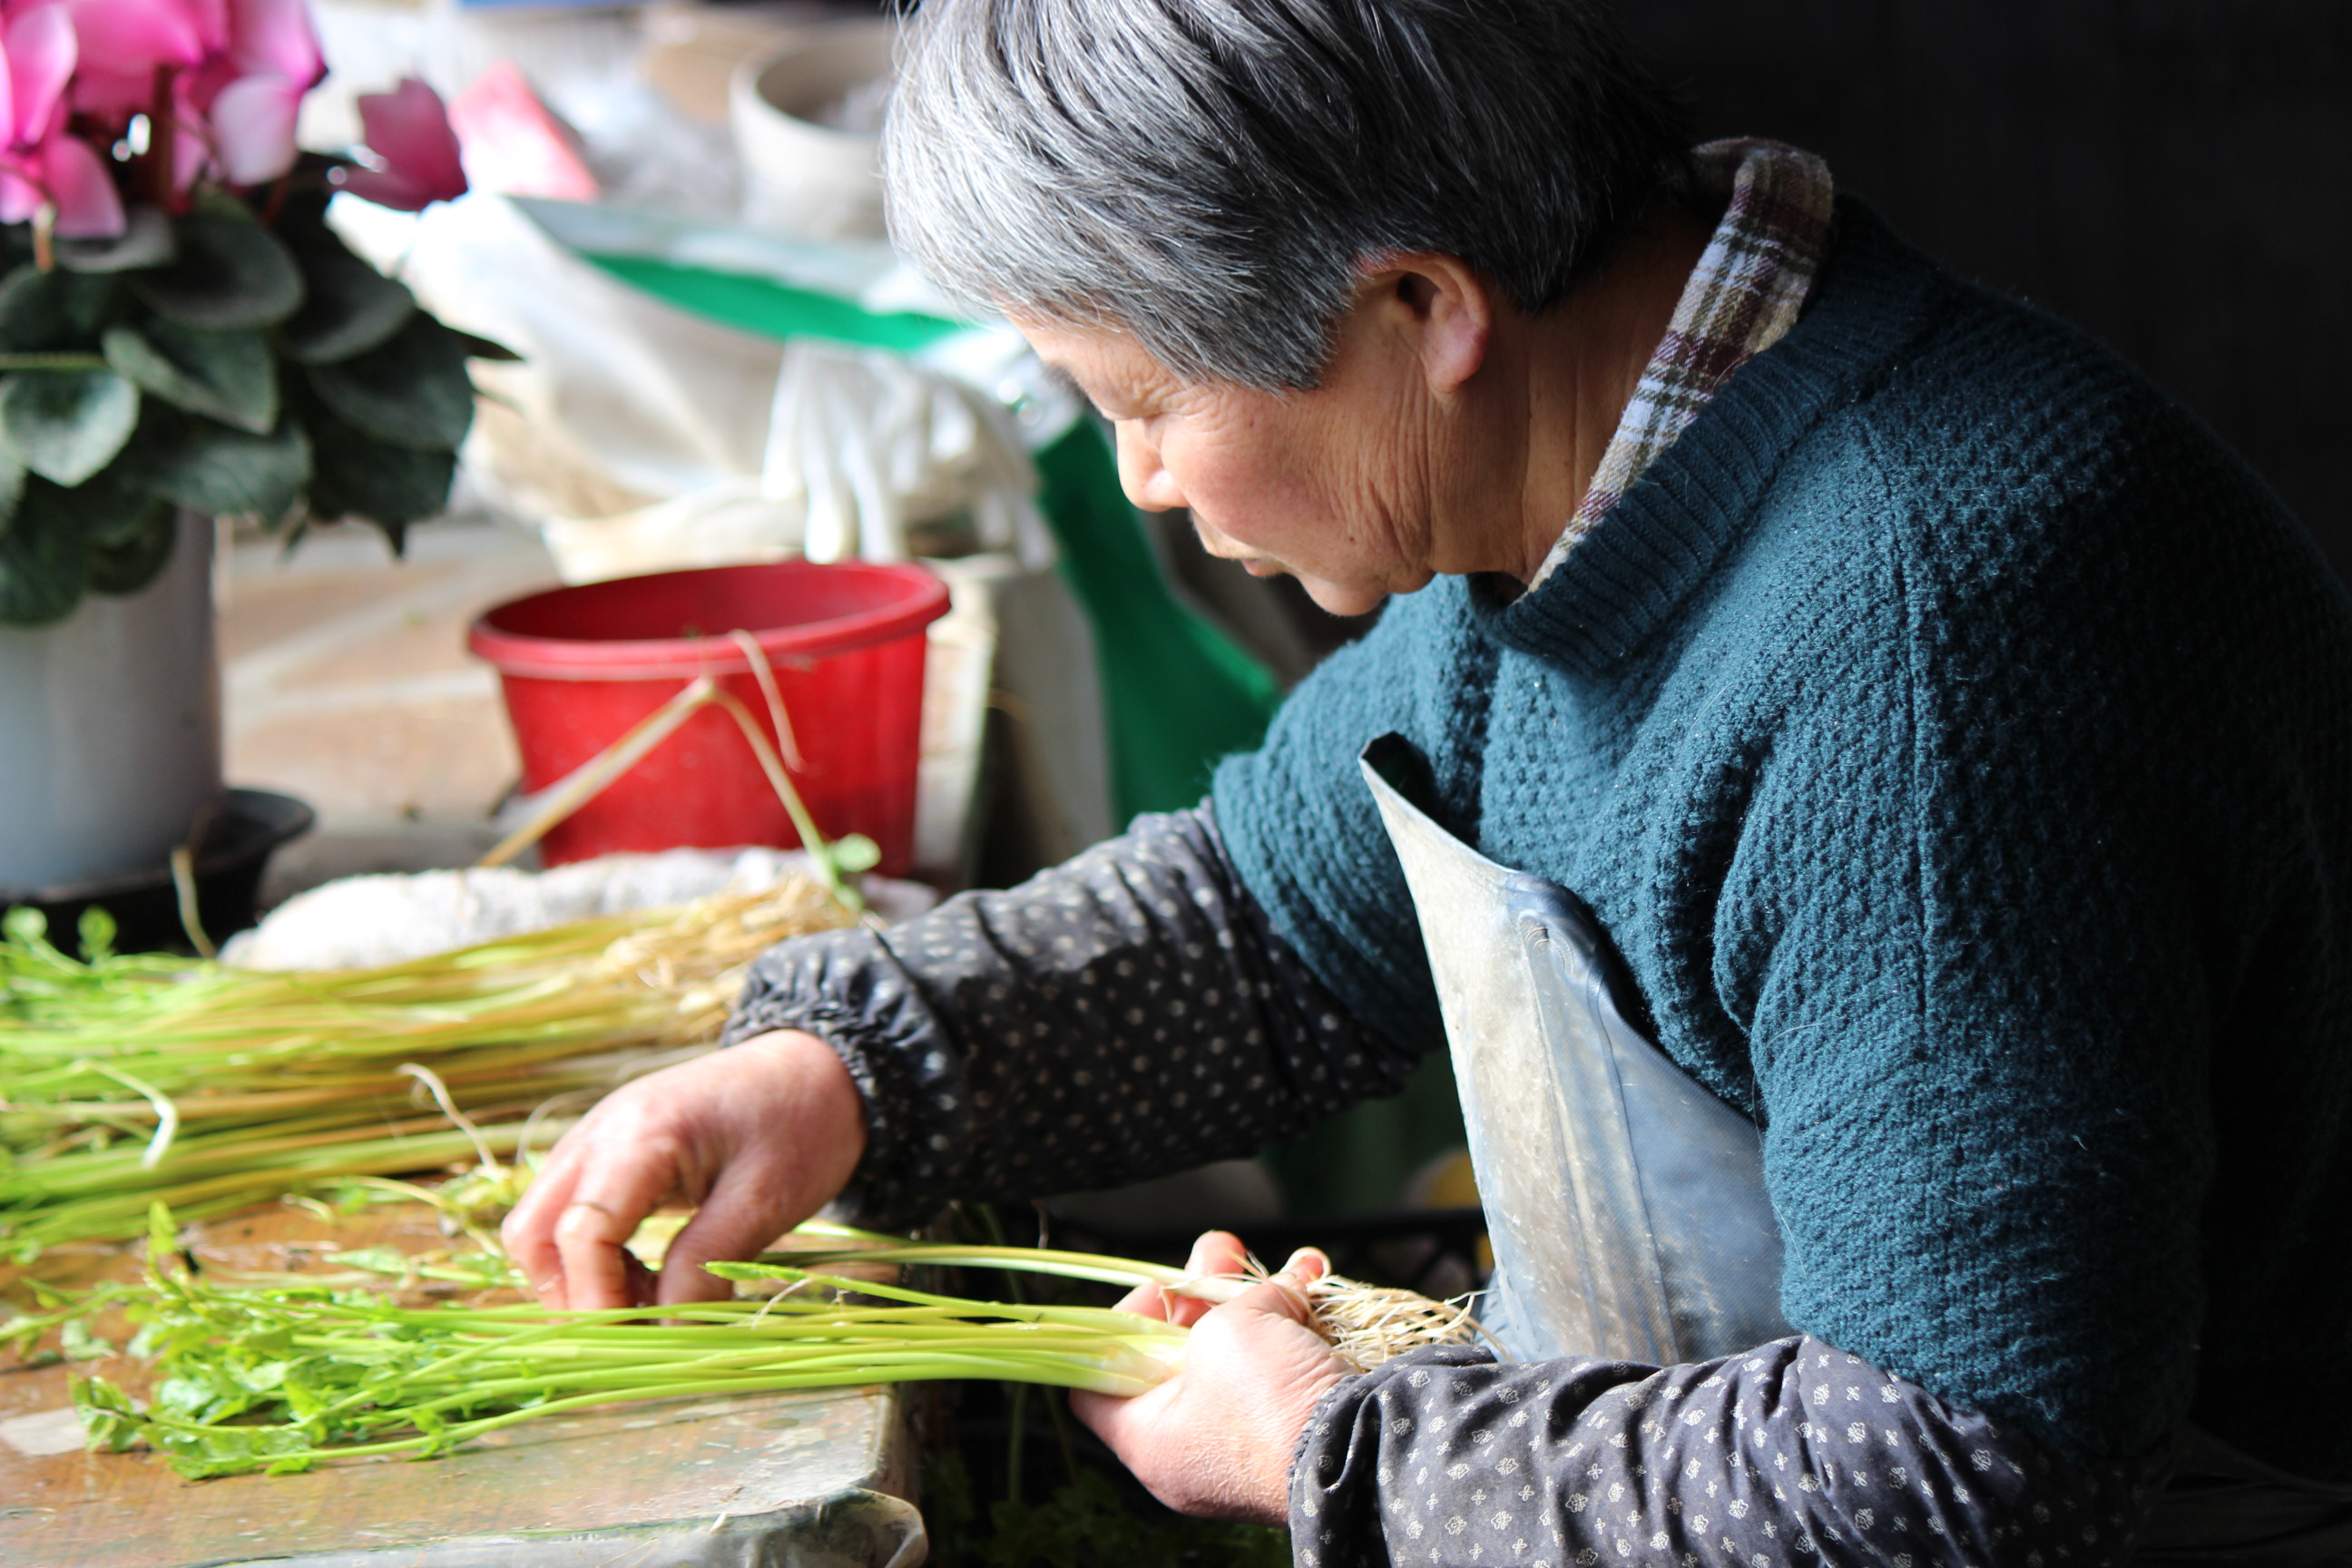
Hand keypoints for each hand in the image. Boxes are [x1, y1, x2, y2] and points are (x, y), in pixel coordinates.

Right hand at [500, 1029, 864, 1309]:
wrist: (815, 1066)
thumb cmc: (801, 1124)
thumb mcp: (765, 1200)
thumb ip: (706, 1266)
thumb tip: (666, 1336)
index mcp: (640, 1133)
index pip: (582, 1232)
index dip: (597, 1299)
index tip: (637, 1343)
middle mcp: (599, 1132)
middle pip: (534, 1231)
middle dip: (569, 1294)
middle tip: (631, 1331)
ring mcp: (596, 1139)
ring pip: (542, 1226)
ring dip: (579, 1279)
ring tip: (648, 1303)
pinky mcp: (606, 1154)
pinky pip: (570, 1214)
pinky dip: (594, 1257)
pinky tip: (648, 1276)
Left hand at [1070, 1231, 1353, 1525]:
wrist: (1358, 1452)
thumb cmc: (1266, 1403)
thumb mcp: (1226, 1331)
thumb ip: (1226, 1301)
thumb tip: (1271, 1291)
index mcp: (1149, 1440)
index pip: (1099, 1383)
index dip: (1120, 1329)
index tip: (1157, 1294)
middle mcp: (1191, 1451)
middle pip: (1179, 1357)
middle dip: (1205, 1294)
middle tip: (1222, 1252)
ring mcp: (1245, 1445)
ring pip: (1241, 1357)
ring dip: (1261, 1300)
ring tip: (1285, 1263)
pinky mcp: (1293, 1434)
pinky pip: (1284, 1371)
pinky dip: (1299, 1324)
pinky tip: (1315, 1279)